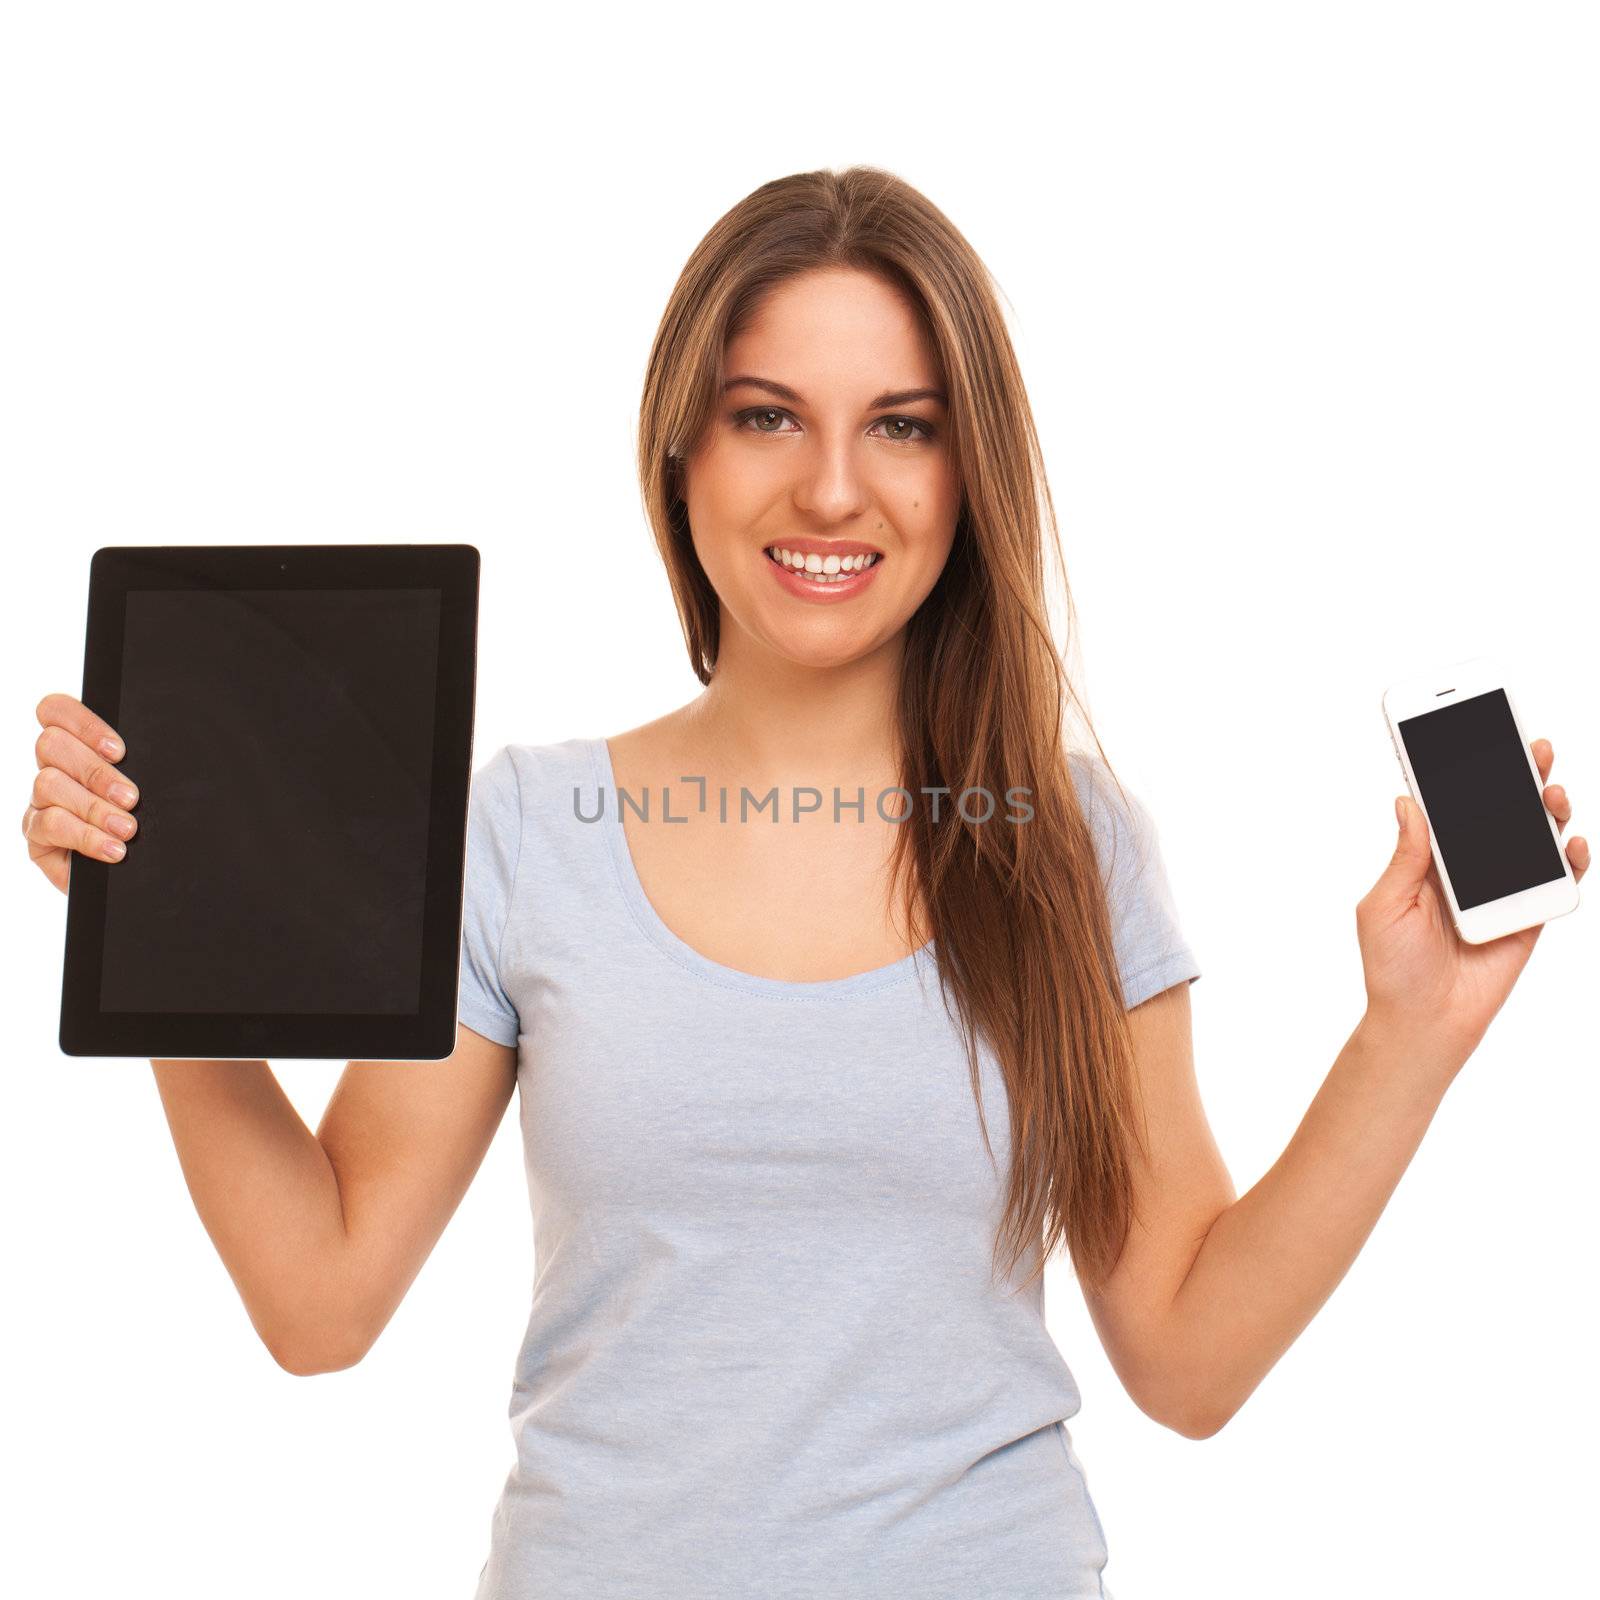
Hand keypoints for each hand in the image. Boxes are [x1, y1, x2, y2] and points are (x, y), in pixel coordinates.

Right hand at [24, 693, 139, 894]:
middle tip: (131, 797)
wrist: (136, 874)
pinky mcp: (36, 835)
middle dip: (95, 772)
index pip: (56, 711)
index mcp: (76, 747)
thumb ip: (138, 768)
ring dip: (94, 807)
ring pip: (48, 784)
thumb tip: (158, 756)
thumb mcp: (144, 790)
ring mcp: (40, 801)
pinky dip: (86, 837)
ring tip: (127, 829)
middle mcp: (52, 768)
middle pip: (51, 745)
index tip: (119, 751)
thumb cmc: (143, 823)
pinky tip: (113, 849)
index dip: (83, 723)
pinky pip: (50, 825)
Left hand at [1356, 737, 1586, 1069]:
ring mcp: (1500, 892)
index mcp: (1428, 861)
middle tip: (1531, 746)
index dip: (1462, 773)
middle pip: (1498, 813)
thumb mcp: (1384, 906)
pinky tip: (1573, 840)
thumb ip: (1406, 857)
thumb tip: (1408, 801)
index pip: (1449, 807)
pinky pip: (1555, 883)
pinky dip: (1571, 861)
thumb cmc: (1391, 967)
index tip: (1472, 733)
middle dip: (1516, 778)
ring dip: (1547, 811)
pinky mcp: (1527, 918)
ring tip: (1551, 789)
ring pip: (1532, 840)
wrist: (1422, 1022)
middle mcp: (1467, 870)